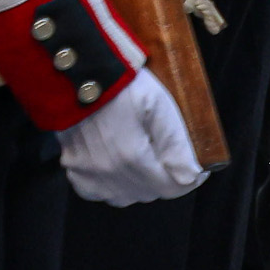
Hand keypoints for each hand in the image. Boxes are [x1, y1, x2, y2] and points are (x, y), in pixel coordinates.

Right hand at [58, 69, 204, 204]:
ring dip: (139, 186)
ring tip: (146, 161)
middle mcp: (107, 171)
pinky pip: (96, 191)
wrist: (80, 73)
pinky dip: (111, 185)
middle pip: (148, 193)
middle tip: (169, 156)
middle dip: (165, 180)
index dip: (189, 180)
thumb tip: (191, 177)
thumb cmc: (122, 86)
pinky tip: (119, 167)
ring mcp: (87, 171)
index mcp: (132, 157)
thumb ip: (176, 145)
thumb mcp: (159, 106)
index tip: (197, 169)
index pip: (170, 188)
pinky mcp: (72, 166)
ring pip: (123, 196)